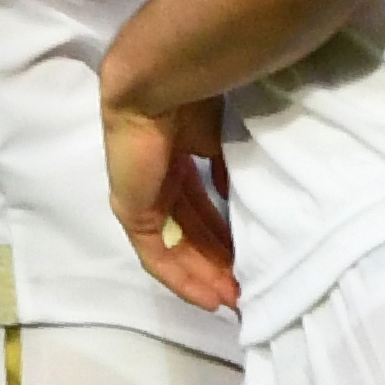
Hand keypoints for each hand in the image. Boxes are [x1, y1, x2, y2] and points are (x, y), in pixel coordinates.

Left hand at [100, 94, 238, 310]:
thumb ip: (228, 170)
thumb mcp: (223, 140)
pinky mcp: (132, 212)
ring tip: (233, 300)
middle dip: (218, 261)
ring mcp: (141, 198)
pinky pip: (156, 256)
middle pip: (190, 232)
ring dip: (203, 276)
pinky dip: (182, 279)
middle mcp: (157, 181)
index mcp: (176, 159)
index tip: (253, 255)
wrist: (160, 84)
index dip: (226, 234)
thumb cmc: (196, 99)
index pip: (201, 207)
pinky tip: (209, 298)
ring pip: (174, 249)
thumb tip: (241, 196)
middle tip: (247, 287)